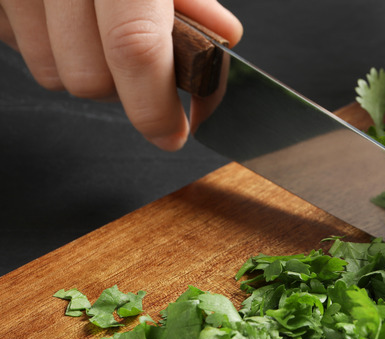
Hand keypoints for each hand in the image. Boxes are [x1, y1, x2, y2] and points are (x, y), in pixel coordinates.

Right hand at [0, 0, 241, 150]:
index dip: (155, 105)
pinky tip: (61, 18)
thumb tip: (222, 37)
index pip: (135, 49)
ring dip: (82, 67)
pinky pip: (15, 44)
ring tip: (98, 31)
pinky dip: (42, 43)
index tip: (173, 132)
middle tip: (142, 68)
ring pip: (49, 71)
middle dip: (124, 89)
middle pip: (89, 77)